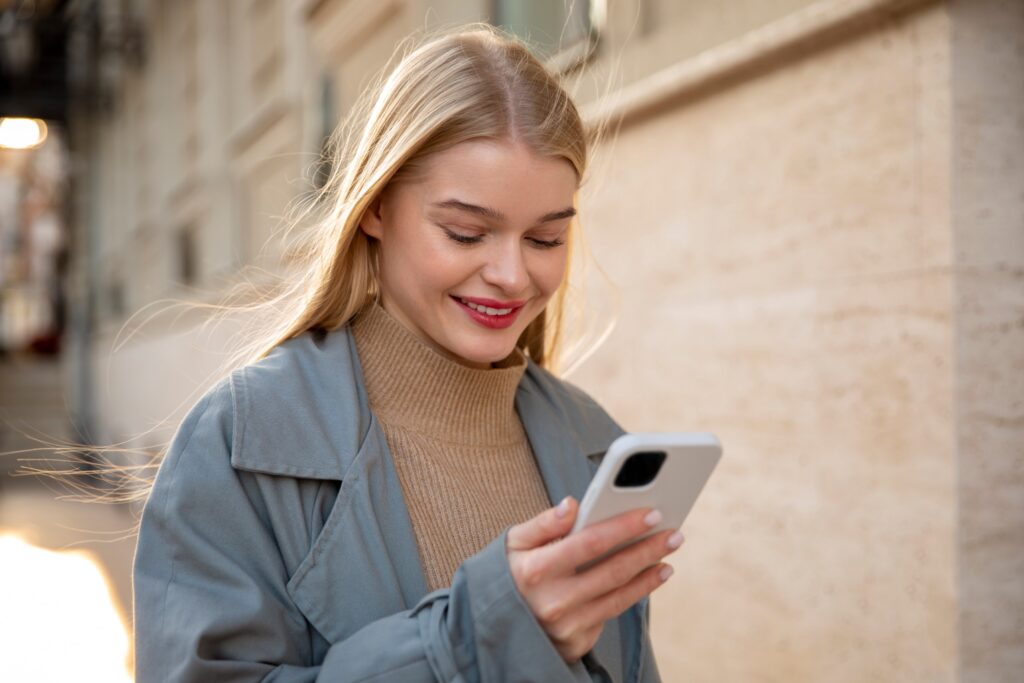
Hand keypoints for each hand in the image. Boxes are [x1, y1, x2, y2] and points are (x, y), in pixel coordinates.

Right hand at [506, 496, 683, 663]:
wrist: (494, 626)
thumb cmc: (510, 574)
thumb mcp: (514, 543)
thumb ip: (543, 523)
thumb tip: (573, 504)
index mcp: (536, 569)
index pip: (589, 542)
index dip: (623, 527)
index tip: (651, 513)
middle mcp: (553, 601)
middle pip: (612, 570)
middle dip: (648, 549)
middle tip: (674, 533)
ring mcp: (567, 626)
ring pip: (618, 596)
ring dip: (649, 575)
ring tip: (667, 556)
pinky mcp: (576, 643)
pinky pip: (611, 613)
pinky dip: (634, 594)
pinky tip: (649, 578)